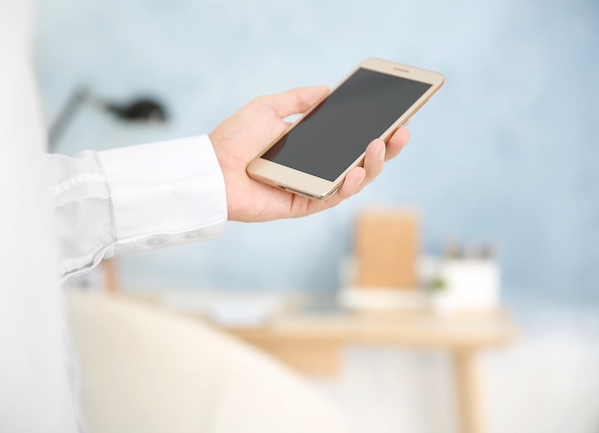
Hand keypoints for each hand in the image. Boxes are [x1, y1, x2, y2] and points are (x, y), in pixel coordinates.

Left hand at [209, 86, 409, 221]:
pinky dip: (347, 185)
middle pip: (360, 161)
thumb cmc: (236, 138)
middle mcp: (315, 168)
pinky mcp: (302, 205)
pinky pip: (332, 198)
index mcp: (310, 146)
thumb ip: (297, 100)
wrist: (212, 167)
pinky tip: (357, 171)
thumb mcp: (268, 108)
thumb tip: (326, 89)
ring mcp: (311, 187)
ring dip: (372, 165)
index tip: (396, 117)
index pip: (351, 140)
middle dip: (385, 148)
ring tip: (380, 145)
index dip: (375, 131)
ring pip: (353, 181)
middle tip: (402, 131)